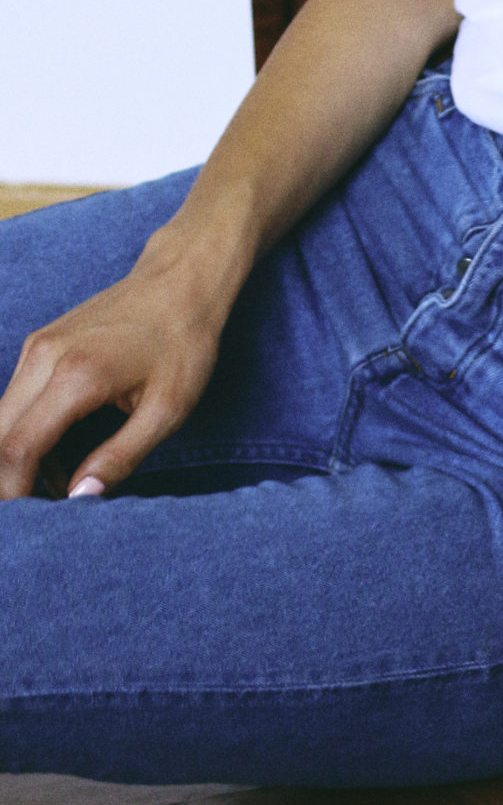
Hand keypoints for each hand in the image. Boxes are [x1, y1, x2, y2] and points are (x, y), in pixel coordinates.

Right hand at [0, 251, 225, 500]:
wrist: (182, 279)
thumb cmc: (184, 342)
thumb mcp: (168, 408)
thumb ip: (122, 455)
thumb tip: (80, 497)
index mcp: (75, 375)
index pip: (17, 449)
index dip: (14, 493)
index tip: (30, 525)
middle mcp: (43, 357)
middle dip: (8, 480)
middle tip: (38, 515)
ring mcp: (36, 347)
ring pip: (0, 419)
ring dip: (17, 460)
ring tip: (58, 488)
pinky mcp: (39, 345)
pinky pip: (14, 401)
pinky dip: (26, 435)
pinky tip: (61, 458)